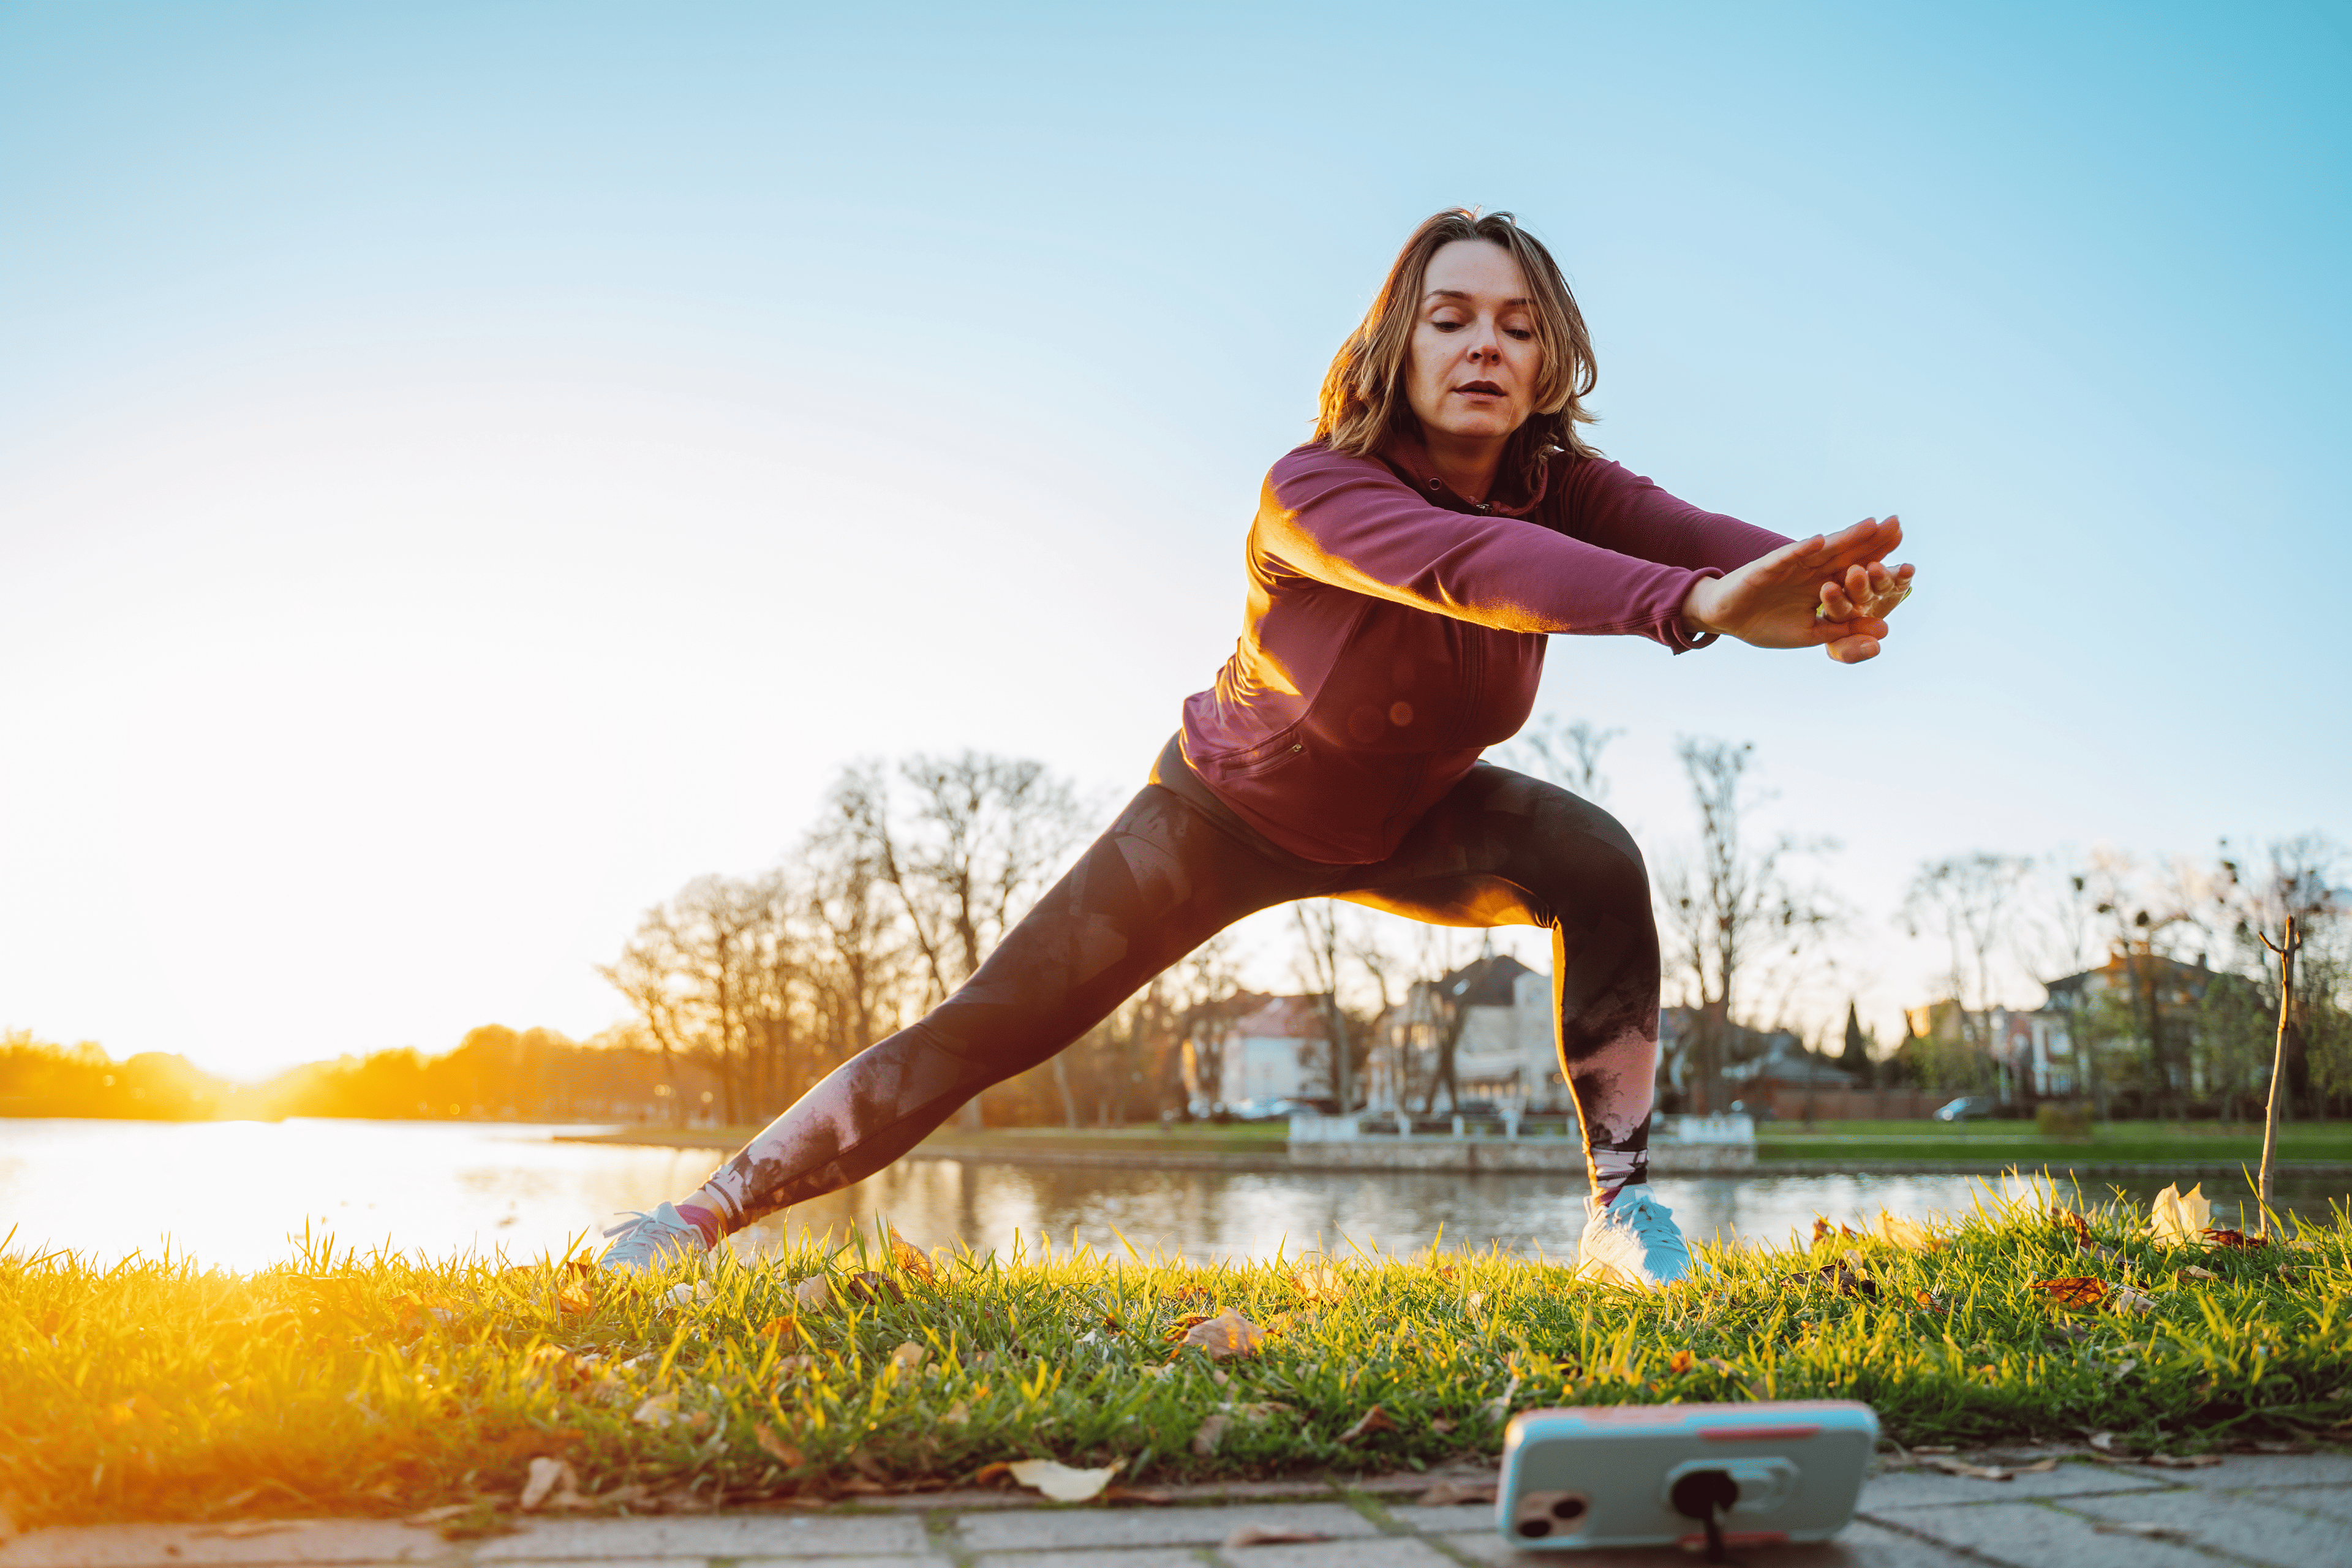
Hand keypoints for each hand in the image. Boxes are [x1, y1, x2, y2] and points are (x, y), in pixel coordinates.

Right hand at [1679, 516, 1913, 663]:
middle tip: (1899, 524)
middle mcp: (1811, 571)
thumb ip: (1844, 627)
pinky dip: (1802, 549)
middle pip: (1847, 552)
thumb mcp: (1811, 632)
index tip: (1908, 561)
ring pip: (1823, 549)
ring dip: (1846, 537)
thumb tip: (1884, 630)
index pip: (1856, 570)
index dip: (1880, 562)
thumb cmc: (1765, 624)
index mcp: (1823, 585)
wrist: (1726, 620)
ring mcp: (1791, 566)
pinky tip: (1820, 541)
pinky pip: (1787, 556)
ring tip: (1871, 525)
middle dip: (1872, 540)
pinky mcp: (1767, 567)